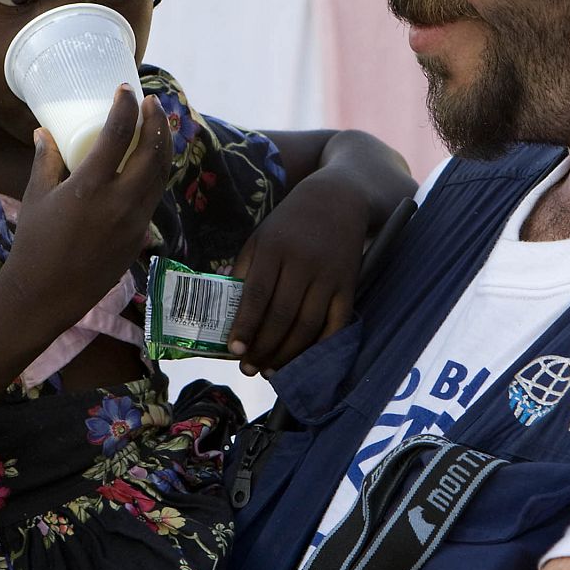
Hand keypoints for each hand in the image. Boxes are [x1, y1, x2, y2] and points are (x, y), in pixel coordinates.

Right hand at [4, 87, 170, 324]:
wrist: (46, 295)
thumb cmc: (34, 244)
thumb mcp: (36, 197)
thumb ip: (45, 160)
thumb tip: (43, 130)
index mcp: (89, 188)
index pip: (118, 135)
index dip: (125, 106)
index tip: (126, 89)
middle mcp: (118, 202)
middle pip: (152, 152)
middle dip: (156, 122)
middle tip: (152, 102)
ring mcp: (134, 221)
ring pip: (160, 175)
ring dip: (163, 145)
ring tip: (159, 124)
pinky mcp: (140, 236)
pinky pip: (154, 197)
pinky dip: (156, 173)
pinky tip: (151, 161)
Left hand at [226, 170, 368, 375]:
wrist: (339, 199)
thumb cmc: (291, 222)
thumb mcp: (261, 236)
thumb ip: (243, 269)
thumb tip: (221, 309)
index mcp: (275, 248)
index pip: (257, 294)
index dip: (245, 324)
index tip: (234, 349)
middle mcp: (303, 262)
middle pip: (282, 315)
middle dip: (264, 348)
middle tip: (249, 368)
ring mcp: (329, 275)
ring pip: (307, 325)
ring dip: (287, 354)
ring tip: (270, 370)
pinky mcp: (349, 285)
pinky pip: (335, 325)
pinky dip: (319, 347)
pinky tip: (303, 360)